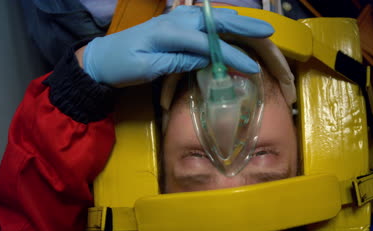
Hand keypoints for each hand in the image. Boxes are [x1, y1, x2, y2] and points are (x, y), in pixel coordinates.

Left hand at [81, 5, 273, 86]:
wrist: (103, 58)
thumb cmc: (123, 66)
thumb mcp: (149, 68)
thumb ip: (179, 61)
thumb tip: (209, 59)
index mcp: (169, 32)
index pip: (208, 44)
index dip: (232, 55)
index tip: (252, 67)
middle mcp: (176, 20)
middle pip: (217, 21)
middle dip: (244, 26)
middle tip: (268, 31)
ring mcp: (176, 19)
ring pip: (214, 18)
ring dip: (237, 22)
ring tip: (259, 28)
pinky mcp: (176, 24)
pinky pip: (206, 22)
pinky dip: (224, 24)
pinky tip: (235, 27)